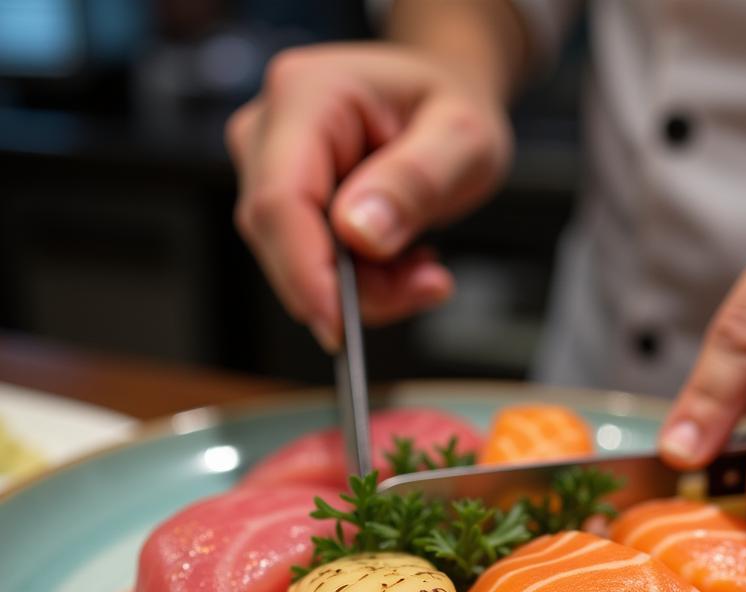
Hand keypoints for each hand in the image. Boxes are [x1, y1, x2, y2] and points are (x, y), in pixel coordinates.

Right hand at [226, 43, 512, 346]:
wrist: (442, 103)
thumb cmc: (452, 108)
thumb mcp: (463, 139)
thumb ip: (415, 182)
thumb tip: (357, 234)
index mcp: (307, 96)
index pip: (280, 200)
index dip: (303, 273)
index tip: (339, 328)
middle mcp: (270, 130)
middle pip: (283, 241)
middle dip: (353, 288)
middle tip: (427, 286)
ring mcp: (269, 169)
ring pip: (297, 265)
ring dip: (368, 289)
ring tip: (425, 268)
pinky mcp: (284, 205)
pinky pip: (312, 269)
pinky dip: (364, 285)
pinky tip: (403, 263)